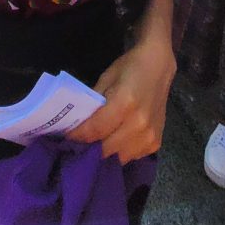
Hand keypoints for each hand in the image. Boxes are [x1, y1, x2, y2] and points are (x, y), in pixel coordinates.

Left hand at [67, 42, 175, 164]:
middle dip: (90, 147)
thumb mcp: (106, 79)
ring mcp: (150, 136)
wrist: (159, 67)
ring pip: (119, 158)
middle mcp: (139, 124)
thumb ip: (93, 103)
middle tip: (78, 143)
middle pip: (106, 148)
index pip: (95, 129)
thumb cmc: (130, 68)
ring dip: (105, 152)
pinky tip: (115, 140)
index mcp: (125, 103)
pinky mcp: (156, 143)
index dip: (78, 136)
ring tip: (95, 143)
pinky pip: (132, 156)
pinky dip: (120, 151)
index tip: (65, 137)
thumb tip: (77, 124)